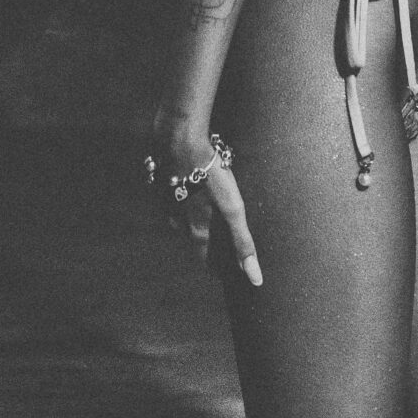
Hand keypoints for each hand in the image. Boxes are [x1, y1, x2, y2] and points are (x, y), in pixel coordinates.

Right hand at [148, 122, 262, 287]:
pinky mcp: (162, 183)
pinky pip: (175, 198)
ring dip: (194, 220)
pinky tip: (191, 189)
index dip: (216, 265)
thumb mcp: (233, 209)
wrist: (180, 140)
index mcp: (195, 230)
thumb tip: (255, 277)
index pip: (205, 258)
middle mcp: (177, 221)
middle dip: (206, 243)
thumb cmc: (209, 174)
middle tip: (218, 244)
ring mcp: (167, 201)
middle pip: (193, 238)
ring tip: (207, 217)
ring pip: (182, 218)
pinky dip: (185, 199)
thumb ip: (243, 242)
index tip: (222, 271)